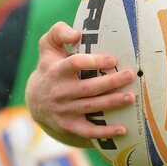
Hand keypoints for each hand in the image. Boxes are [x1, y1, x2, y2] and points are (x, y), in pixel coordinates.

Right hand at [25, 21, 134, 145]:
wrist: (35, 101)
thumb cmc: (50, 67)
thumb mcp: (48, 46)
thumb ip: (58, 33)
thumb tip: (77, 33)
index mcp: (56, 71)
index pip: (73, 64)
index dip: (93, 61)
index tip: (112, 59)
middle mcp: (59, 92)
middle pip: (88, 88)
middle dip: (111, 82)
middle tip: (130, 75)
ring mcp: (64, 110)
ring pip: (91, 107)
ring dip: (112, 103)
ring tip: (131, 97)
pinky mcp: (68, 126)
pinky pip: (88, 131)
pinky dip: (105, 132)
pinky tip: (123, 129)